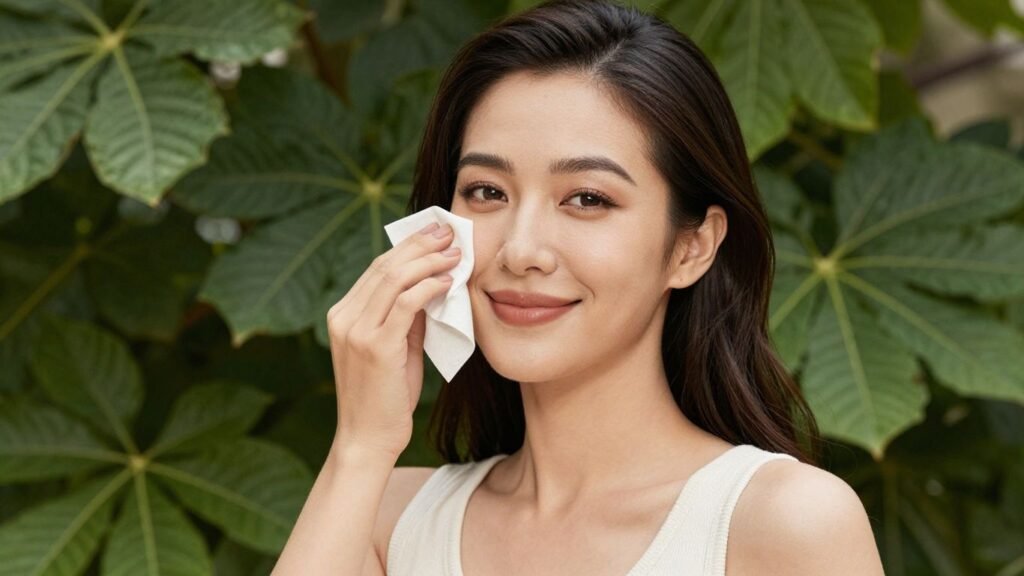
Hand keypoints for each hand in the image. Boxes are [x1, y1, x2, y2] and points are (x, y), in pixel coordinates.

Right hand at [326, 222, 460, 459]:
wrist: (367, 438)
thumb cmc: (385, 397)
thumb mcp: (395, 349)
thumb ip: (407, 318)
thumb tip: (434, 287)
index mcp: (343, 314)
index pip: (378, 269)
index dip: (408, 247)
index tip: (435, 233)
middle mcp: (343, 317)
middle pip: (385, 266)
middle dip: (420, 244)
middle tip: (448, 231)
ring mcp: (356, 331)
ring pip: (394, 279)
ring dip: (428, 260)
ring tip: (455, 252)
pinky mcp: (374, 346)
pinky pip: (405, 304)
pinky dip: (428, 286)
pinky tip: (448, 281)